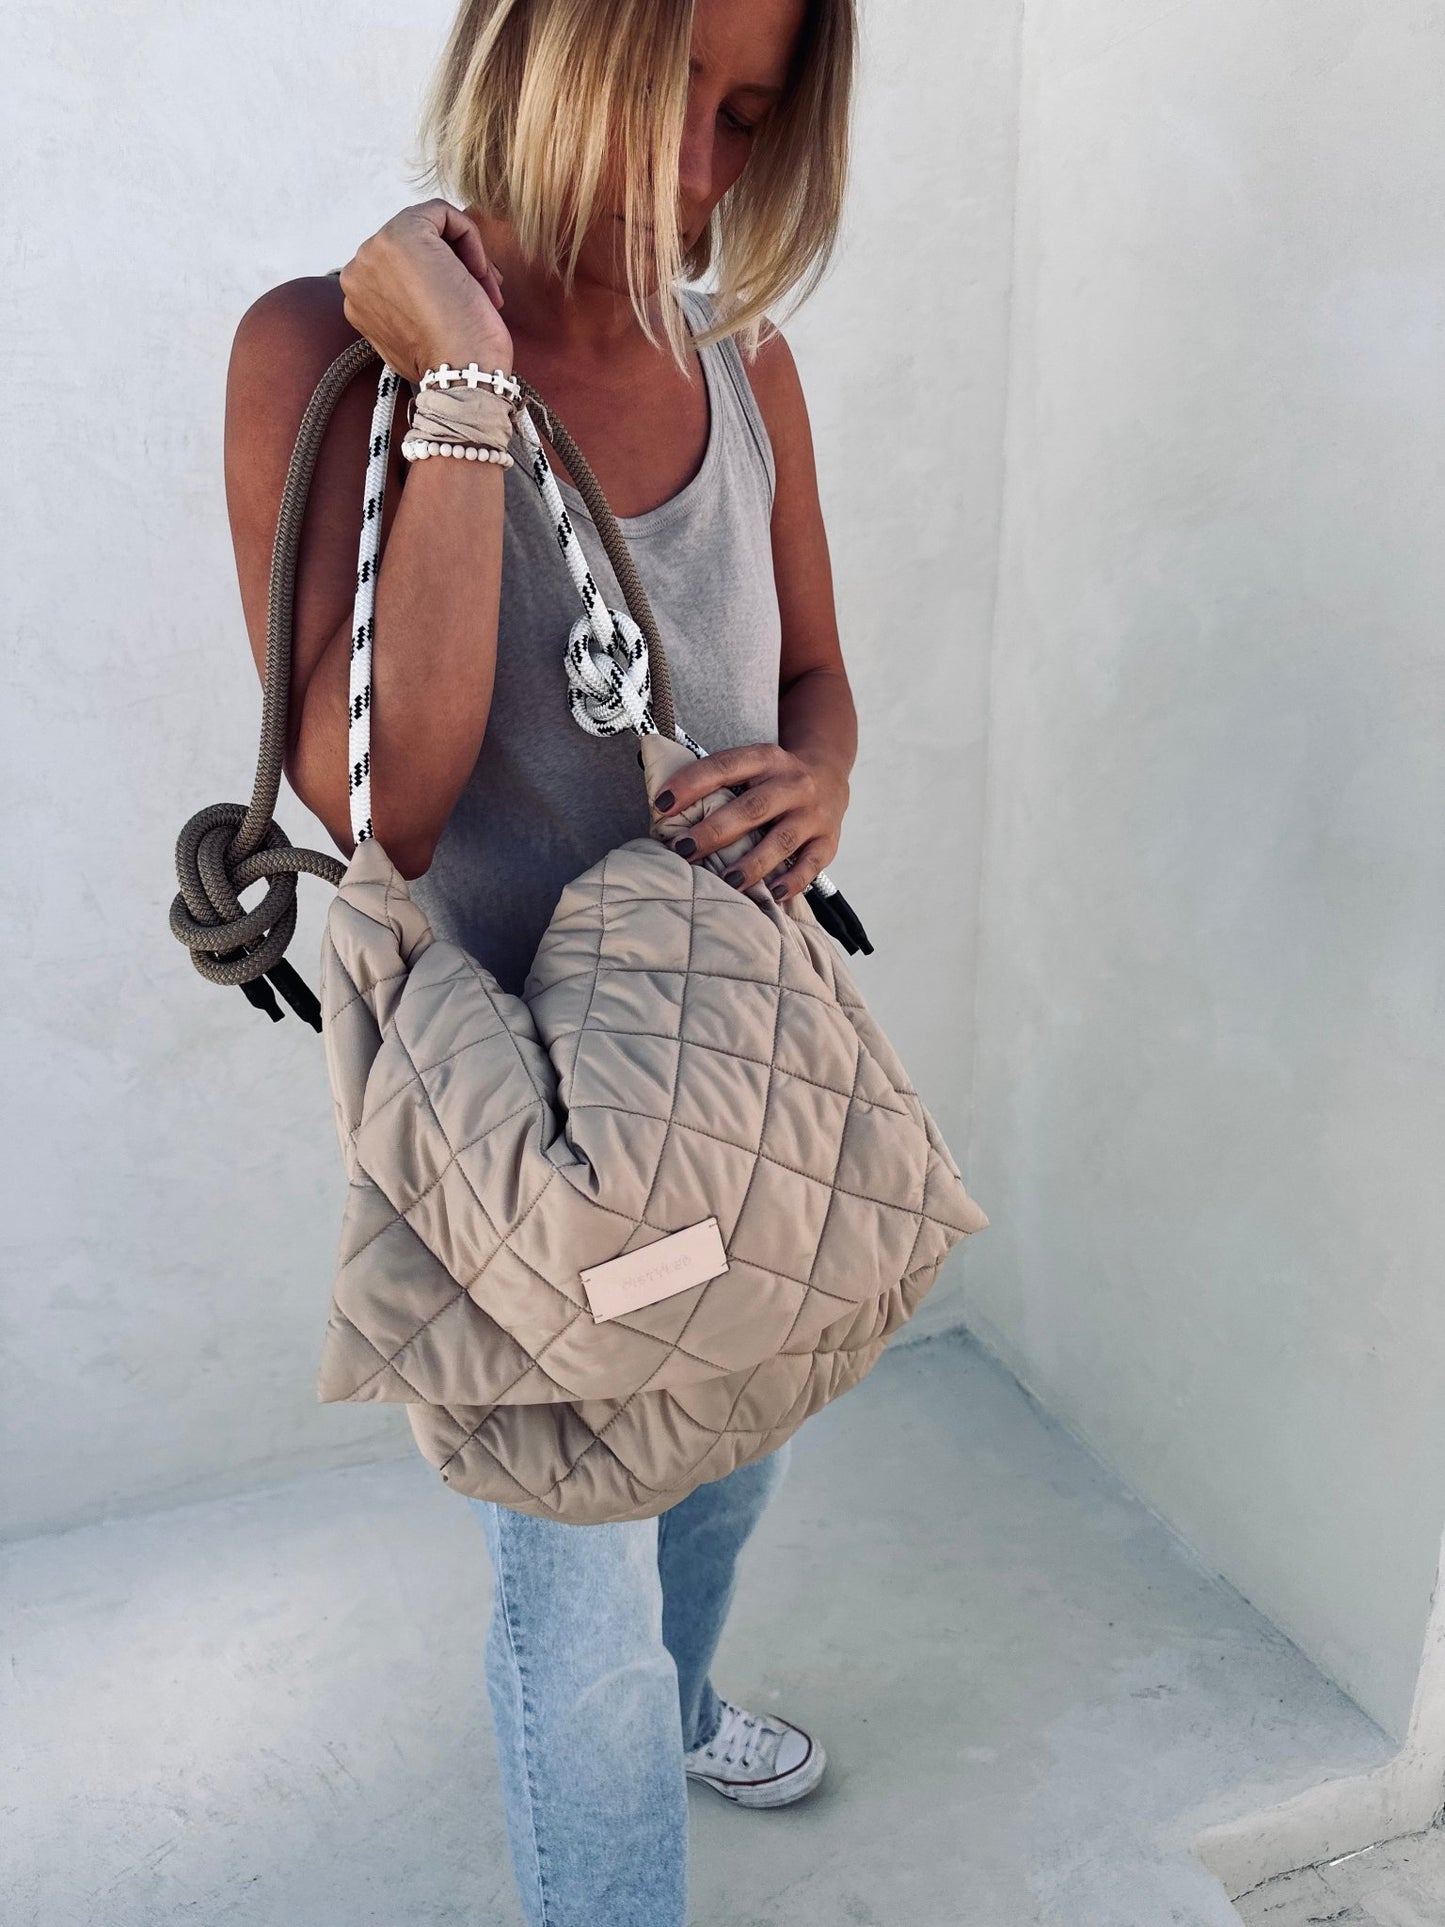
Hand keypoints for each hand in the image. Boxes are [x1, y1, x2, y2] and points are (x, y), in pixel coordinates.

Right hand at [338, 199, 510, 382]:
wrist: (461, 374)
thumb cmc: (451, 364)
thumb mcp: (416, 332)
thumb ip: (408, 303)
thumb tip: (431, 281)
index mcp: (358, 297)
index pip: (401, 265)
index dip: (440, 278)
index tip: (467, 303)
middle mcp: (357, 271)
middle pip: (414, 244)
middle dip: (455, 263)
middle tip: (485, 292)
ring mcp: (375, 251)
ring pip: (428, 227)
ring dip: (464, 255)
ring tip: (486, 290)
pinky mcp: (403, 233)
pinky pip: (442, 213)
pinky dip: (470, 236)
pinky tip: (480, 274)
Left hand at [651, 742, 849, 904]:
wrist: (830, 774)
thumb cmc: (774, 778)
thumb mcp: (751, 765)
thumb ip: (717, 781)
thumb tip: (664, 807)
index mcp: (767, 758)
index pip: (725, 766)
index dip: (692, 784)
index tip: (662, 804)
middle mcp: (793, 783)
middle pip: (752, 808)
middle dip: (714, 831)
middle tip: (684, 850)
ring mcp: (813, 813)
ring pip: (781, 840)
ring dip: (752, 863)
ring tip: (726, 881)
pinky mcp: (827, 840)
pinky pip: (811, 864)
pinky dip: (792, 881)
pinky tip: (773, 893)